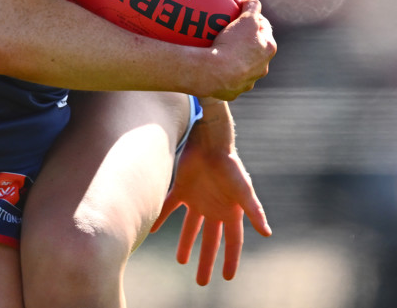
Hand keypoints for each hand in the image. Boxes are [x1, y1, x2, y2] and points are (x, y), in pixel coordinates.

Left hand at [151, 138, 270, 285]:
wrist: (210, 140)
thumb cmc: (230, 164)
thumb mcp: (243, 189)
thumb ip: (254, 210)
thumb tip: (268, 233)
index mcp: (230, 211)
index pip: (232, 242)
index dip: (231, 259)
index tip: (227, 278)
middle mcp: (214, 208)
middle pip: (210, 240)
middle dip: (207, 260)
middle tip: (201, 282)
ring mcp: (198, 198)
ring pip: (191, 227)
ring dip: (186, 243)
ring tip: (181, 261)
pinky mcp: (182, 188)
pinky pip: (169, 207)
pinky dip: (162, 217)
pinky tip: (153, 229)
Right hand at [206, 0, 275, 100]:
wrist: (213, 73)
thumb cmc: (232, 44)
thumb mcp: (245, 19)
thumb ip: (252, 6)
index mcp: (268, 49)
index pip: (264, 28)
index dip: (253, 19)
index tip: (241, 15)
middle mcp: (262, 67)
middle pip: (255, 47)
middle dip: (246, 39)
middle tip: (230, 31)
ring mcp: (248, 81)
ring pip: (244, 65)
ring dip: (237, 57)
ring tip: (221, 48)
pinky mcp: (233, 91)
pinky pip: (230, 78)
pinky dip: (225, 71)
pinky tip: (215, 64)